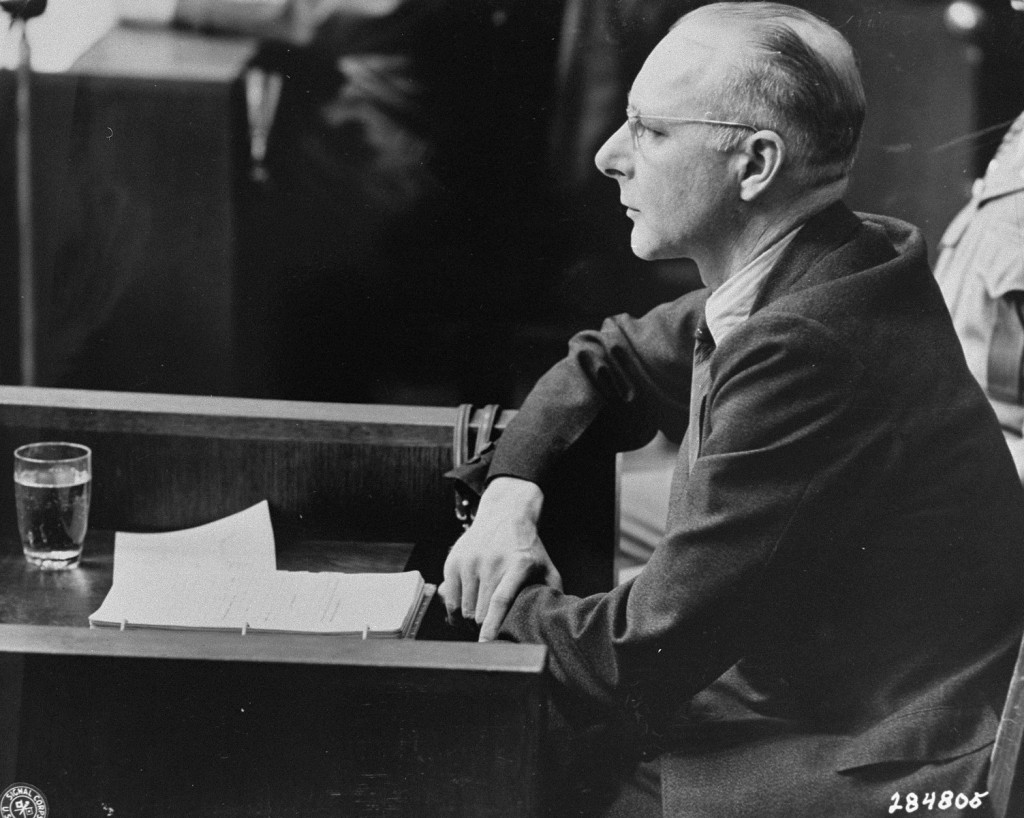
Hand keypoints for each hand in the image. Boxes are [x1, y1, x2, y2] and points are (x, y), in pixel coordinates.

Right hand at [441, 477, 561, 641]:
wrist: (504, 513)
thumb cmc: (527, 546)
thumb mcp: (546, 565)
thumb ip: (552, 591)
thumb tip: (556, 619)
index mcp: (517, 565)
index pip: (499, 601)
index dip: (492, 627)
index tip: (487, 645)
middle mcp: (491, 562)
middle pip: (479, 612)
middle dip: (484, 628)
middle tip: (492, 633)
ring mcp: (470, 561)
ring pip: (463, 608)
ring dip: (470, 620)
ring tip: (479, 620)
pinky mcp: (454, 561)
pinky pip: (449, 598)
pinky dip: (455, 610)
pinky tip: (466, 609)